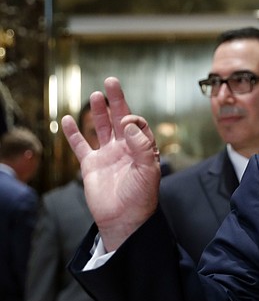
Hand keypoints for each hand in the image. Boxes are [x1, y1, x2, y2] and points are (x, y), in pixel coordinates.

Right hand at [61, 77, 160, 249]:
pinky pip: (80, 145)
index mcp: (143, 149)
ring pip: (102, 128)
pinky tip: (68, 120)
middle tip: (111, 81)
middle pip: (120, 119)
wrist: (123, 219)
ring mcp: (108, 156)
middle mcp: (126, 149)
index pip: (138, 125)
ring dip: (99, 112)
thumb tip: (129, 122)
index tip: (126, 122)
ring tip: (96, 95)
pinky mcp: (91, 165)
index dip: (133, 118)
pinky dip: (74, 133)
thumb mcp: (149, 169)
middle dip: (116, 101)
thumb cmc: (141, 197)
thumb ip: (141, 145)